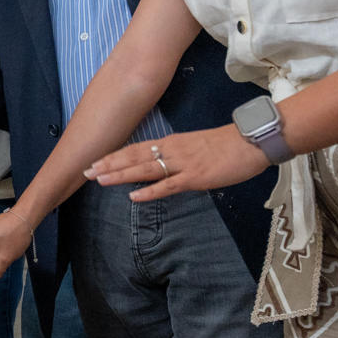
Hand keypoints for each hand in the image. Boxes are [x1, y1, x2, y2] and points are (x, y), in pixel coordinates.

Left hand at [89, 125, 267, 202]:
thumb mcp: (196, 147)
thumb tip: (163, 166)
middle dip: (109, 164)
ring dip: (121, 175)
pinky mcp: (195, 177)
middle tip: (85, 170)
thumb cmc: (228, 146)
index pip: (137, 148)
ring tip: (99, 180)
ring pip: (145, 169)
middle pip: (134, 157)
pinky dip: (149, 191)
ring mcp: (183, 163)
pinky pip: (168, 185)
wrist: (252, 142)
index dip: (114, 155)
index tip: (94, 161)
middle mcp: (172, 150)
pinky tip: (133, 196)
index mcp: (172, 142)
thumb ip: (178, 156)